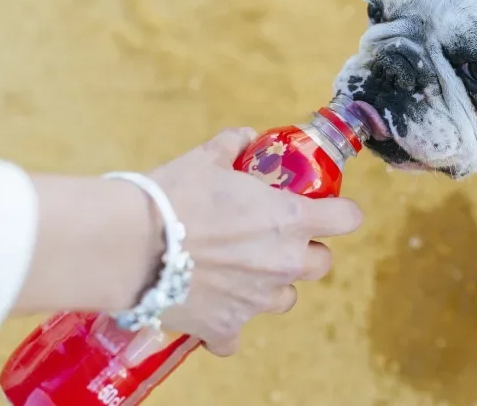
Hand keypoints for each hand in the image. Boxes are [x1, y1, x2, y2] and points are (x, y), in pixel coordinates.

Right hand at [149, 128, 362, 355]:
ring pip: (286, 299)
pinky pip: (235, 337)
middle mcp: (283, 262)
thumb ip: (232, 146)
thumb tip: (244, 137)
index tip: (328, 210)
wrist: (129, 245)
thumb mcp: (206, 158)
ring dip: (272, 287)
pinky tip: (209, 309)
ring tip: (240, 273)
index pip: (347, 218)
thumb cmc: (174, 195)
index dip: (340, 213)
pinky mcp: (225, 327)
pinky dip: (226, 326)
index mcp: (290, 218)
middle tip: (276, 240)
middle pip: (321, 264)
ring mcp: (257, 300)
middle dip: (305, 252)